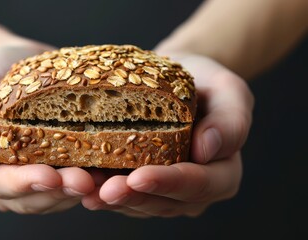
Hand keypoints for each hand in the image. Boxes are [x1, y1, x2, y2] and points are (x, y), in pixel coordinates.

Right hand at [0, 44, 94, 213]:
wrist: (15, 64)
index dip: (23, 184)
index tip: (49, 176)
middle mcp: (5, 179)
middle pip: (30, 198)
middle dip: (58, 192)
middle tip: (84, 181)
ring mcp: (33, 176)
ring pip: (54, 197)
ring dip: (77, 191)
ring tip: (101, 178)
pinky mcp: (58, 168)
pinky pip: (72, 184)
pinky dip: (90, 181)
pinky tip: (107, 172)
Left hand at [82, 54, 253, 216]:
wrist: (179, 81)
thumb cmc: (205, 83)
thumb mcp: (228, 90)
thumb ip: (231, 120)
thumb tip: (208, 150)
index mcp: (223, 172)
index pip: (199, 184)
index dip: (168, 183)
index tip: (139, 176)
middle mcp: (195, 190)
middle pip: (165, 202)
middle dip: (133, 197)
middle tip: (104, 190)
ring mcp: (168, 192)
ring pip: (141, 204)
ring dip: (113, 199)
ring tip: (87, 189)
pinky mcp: (143, 187)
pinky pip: (125, 195)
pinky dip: (103, 190)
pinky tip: (83, 182)